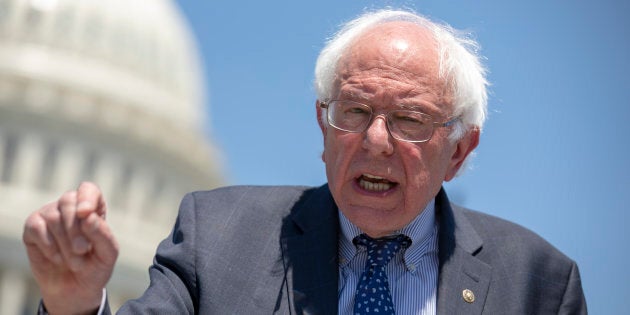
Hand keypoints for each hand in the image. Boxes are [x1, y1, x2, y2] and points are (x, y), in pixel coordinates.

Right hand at [23, 182, 118, 314]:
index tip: (85, 214)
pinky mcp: (33, 227)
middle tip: (82, 250)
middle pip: (69, 201)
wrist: (74, 289)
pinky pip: (37, 228)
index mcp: (93, 209)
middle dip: (76, 229)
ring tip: (74, 261)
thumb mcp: (107, 254)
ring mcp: (50, 214)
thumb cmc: (94, 267)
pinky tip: (57, 258)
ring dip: (65, 243)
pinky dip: (49, 246)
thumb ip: (102, 234)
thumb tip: (88, 216)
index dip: (86, 198)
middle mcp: (70, 207)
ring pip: (53, 216)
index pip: (88, 189)